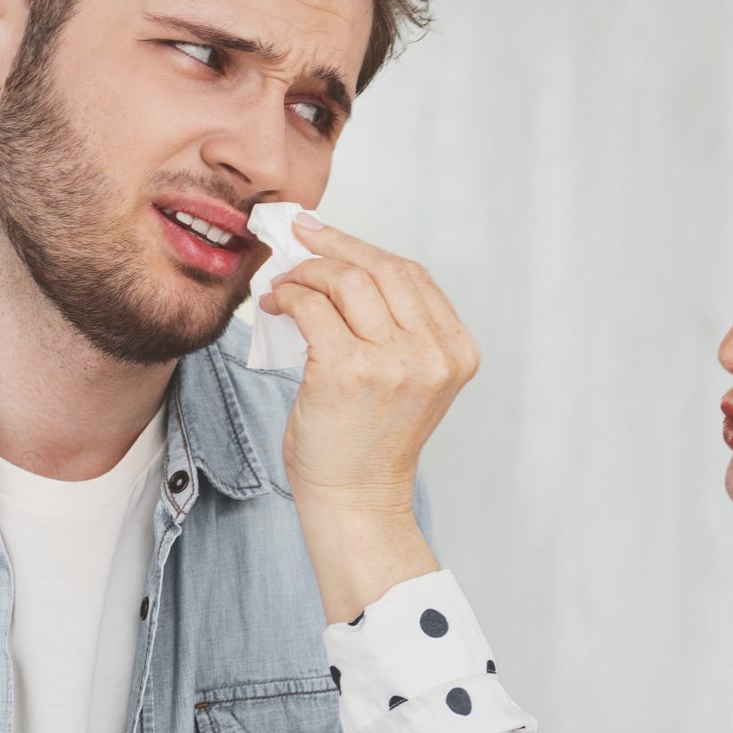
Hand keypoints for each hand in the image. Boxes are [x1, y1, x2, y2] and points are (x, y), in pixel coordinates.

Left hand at [257, 214, 479, 515]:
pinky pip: (313, 308)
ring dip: (306, 274)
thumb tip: (340, 258)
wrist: (356, 499)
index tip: (325, 233)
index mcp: (456, 351)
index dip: (363, 247)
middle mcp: (433, 355)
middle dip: (331, 247)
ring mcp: (395, 364)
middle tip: (295, 241)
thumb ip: (396, 325)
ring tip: (283, 286)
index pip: (412, 275)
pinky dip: (289, 297)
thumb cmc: (369, 440)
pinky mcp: (349, 373)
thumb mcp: (407, 377)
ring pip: (346, 281)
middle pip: (381, 269)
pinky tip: (276, 306)